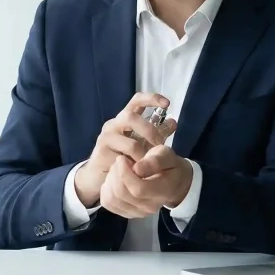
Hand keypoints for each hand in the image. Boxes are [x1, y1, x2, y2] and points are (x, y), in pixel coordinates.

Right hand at [74, 92, 176, 206]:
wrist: (101, 176)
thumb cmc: (125, 157)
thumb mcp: (144, 144)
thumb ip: (158, 133)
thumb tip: (173, 122)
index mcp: (125, 118)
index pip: (137, 101)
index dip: (152, 98)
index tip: (167, 103)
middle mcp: (113, 124)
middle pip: (131, 117)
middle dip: (150, 131)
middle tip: (159, 144)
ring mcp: (106, 137)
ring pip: (131, 144)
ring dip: (144, 156)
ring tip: (146, 164)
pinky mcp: (101, 153)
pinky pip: (124, 160)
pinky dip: (133, 166)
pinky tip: (134, 171)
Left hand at [99, 145, 192, 218]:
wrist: (172, 182)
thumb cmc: (168, 165)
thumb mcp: (166, 156)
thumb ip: (155, 161)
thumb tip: (137, 169)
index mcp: (162, 191)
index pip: (138, 189)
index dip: (124, 173)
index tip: (122, 159)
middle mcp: (150, 207)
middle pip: (122, 194)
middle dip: (115, 174)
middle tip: (120, 161)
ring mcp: (138, 213)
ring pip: (112, 199)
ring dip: (110, 180)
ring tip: (118, 169)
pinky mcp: (127, 213)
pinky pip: (108, 203)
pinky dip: (106, 189)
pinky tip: (114, 179)